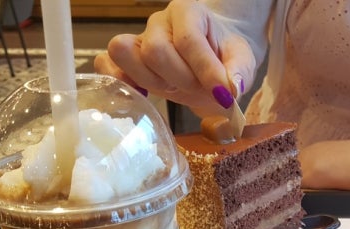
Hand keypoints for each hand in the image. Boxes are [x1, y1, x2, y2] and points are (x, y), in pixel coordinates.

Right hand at [94, 0, 255, 114]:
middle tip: (198, 89)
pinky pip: (106, 64)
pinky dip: (120, 82)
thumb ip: (240, 71)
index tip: (223, 95)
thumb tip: (231, 88)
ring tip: (174, 89)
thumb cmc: (224, 55)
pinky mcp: (126, 59)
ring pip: (126, 55)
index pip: (189, 40)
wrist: (211, 56)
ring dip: (152, 82)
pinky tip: (144, 95)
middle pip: (154, 50)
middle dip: (180, 79)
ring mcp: (139, 39)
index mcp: (188, 12)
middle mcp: (159, 22)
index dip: (205, 70)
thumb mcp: (242, 61)